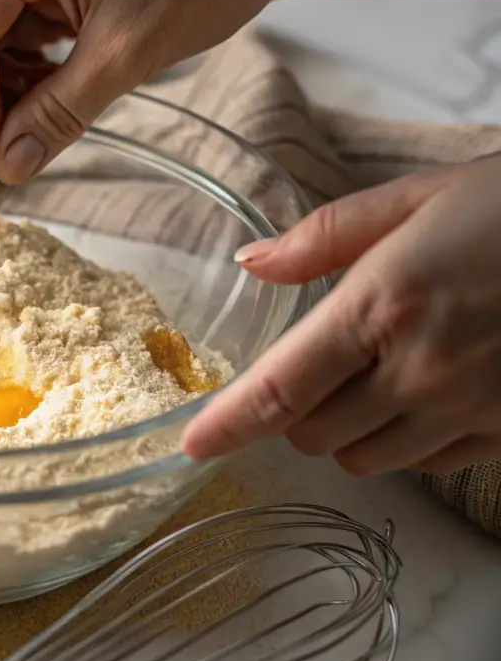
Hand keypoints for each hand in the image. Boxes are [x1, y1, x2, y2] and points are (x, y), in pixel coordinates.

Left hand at [182, 157, 500, 474]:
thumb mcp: (416, 197)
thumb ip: (322, 237)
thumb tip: (252, 263)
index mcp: (382, 305)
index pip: (279, 388)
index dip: (226, 424)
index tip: (190, 443)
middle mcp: (420, 370)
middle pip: (310, 433)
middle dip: (293, 409)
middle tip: (314, 365)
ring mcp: (469, 409)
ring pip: (363, 458)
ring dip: (345, 428)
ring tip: (374, 372)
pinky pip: (426, 463)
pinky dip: (404, 439)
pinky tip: (425, 390)